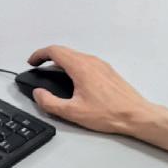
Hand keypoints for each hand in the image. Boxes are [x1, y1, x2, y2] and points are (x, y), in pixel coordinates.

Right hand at [26, 45, 157, 134]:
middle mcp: (91, 62)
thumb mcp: (73, 112)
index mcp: (80, 67)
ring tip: (53, 73)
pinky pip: (86, 62)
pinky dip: (73, 65)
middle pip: (64, 51)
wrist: (135, 115)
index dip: (39, 55)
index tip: (32, 62)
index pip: (54, 51)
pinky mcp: (107, 71)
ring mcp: (101, 65)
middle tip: (38, 66)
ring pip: (76, 56)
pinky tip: (73, 80)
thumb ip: (50, 102)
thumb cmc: (109, 113)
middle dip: (48, 57)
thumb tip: (38, 94)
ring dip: (61, 61)